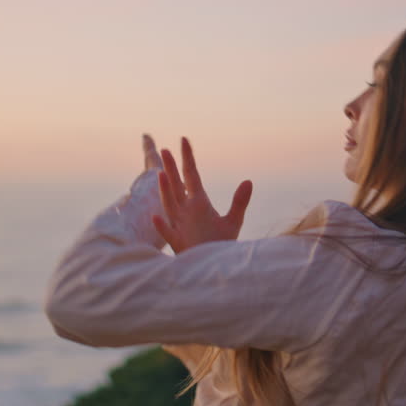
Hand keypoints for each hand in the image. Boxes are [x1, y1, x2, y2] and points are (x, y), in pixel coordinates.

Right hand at [140, 134, 251, 253]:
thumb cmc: (220, 244)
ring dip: (166, 191)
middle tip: (165, 150)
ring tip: (162, 175)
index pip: (191, 176)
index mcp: (198, 203)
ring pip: (170, 205)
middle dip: (172, 169)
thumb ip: (239, 202)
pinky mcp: (179, 243)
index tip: (184, 139)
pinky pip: (169, 234)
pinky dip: (163, 226)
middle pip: (177, 186)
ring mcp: (180, 226)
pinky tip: (157, 217)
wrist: (213, 266)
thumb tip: (248, 181)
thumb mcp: (232, 222)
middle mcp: (187, 211)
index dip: (188, 158)